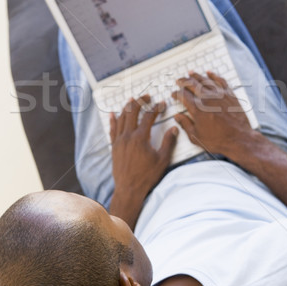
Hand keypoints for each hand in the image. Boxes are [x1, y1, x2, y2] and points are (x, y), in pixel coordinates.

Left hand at [109, 95, 177, 227]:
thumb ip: (168, 142)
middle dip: (140, 101)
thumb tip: (174, 128)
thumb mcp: (162, 159)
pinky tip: (113, 113)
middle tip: (147, 96)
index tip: (162, 104)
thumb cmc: (147, 176)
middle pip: (132, 112)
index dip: (156, 108)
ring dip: (127, 107)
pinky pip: (112, 129)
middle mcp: (128, 136)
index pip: (149, 116)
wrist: (129, 189)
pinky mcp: (114, 146)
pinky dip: (113, 120)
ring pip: (121, 118)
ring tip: (133, 100)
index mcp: (141, 137)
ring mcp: (119, 141)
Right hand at [172, 71, 252, 157]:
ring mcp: (219, 95)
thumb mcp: (196, 137)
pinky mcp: (229, 95)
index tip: (174, 94)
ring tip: (191, 73)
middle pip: (192, 84)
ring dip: (196, 76)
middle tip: (179, 81)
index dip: (176, 93)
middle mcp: (207, 99)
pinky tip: (209, 73)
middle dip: (183, 81)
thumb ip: (185, 124)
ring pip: (205, 80)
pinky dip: (214, 76)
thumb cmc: (219, 140)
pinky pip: (220, 81)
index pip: (183, 96)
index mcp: (197, 109)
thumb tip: (178, 117)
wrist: (239, 139)